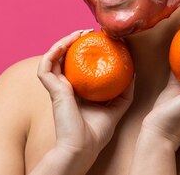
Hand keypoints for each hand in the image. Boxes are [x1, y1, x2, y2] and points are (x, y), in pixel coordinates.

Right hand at [37, 30, 133, 159]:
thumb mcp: (116, 107)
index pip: (77, 63)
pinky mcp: (52, 89)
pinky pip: (46, 66)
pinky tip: (65, 43)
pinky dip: (52, 52)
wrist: (83, 147)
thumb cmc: (96, 133)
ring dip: (63, 41)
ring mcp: (56, 87)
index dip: (84, 49)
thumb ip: (124, 91)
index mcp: (76, 89)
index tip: (99, 39)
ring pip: (53, 56)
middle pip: (64, 56)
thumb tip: (133, 72)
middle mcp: (64, 86)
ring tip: (78, 33)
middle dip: (74, 40)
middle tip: (88, 32)